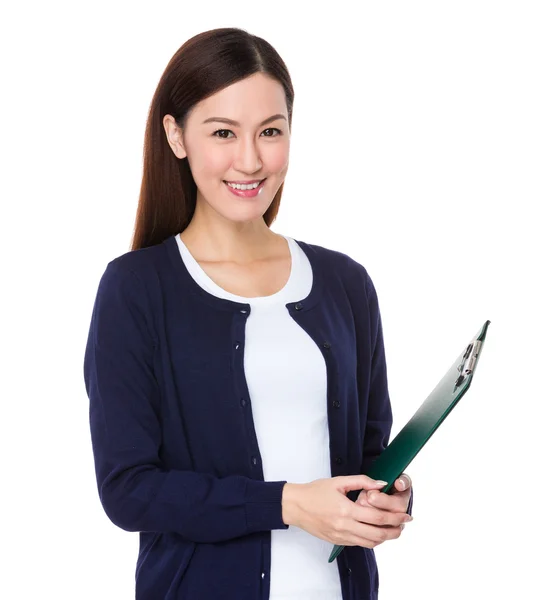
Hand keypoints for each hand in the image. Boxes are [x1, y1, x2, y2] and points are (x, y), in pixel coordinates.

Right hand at [282, 475, 411, 548]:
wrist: (295, 506)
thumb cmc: (314, 492)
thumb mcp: (338, 481)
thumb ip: (361, 481)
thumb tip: (381, 483)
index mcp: (346, 510)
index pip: (377, 518)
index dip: (394, 517)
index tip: (405, 515)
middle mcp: (344, 527)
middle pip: (377, 534)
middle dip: (394, 530)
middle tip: (404, 524)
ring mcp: (341, 536)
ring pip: (370, 543)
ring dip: (385, 538)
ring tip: (393, 530)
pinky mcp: (337, 541)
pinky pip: (359, 544)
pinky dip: (371, 540)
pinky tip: (376, 532)